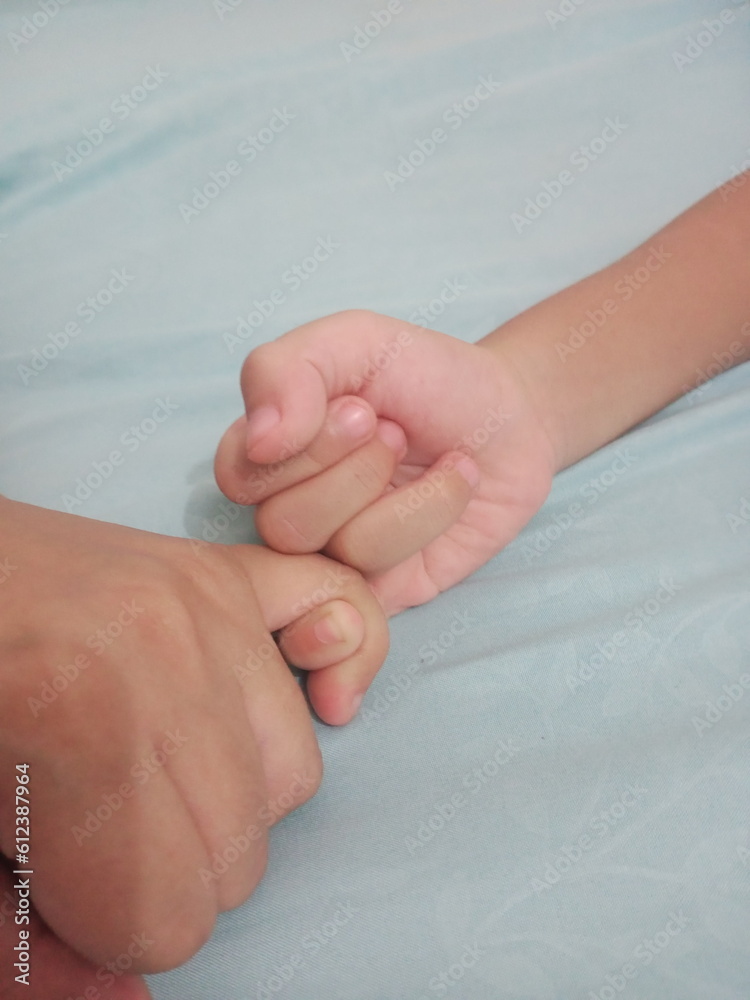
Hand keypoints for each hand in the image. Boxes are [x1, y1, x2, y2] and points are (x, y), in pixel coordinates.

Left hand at [0, 498, 386, 997]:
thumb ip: (24, 952)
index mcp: (81, 735)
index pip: (165, 918)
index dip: (111, 923)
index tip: (69, 887)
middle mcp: (167, 662)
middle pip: (239, 854)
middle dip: (172, 875)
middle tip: (107, 837)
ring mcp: (209, 606)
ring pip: (291, 771)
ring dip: (236, 800)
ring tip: (164, 772)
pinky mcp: (228, 572)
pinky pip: (342, 608)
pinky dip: (346, 659)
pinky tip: (314, 692)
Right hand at [215, 310, 556, 613]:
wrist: (512, 413)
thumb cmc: (425, 376)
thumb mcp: (352, 341)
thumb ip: (283, 370)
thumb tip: (258, 442)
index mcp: (271, 455)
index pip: (239, 476)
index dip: (305, 447)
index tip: (364, 406)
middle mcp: (294, 510)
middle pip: (282, 524)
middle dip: (356, 468)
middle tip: (398, 431)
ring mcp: (339, 555)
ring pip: (338, 550)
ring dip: (400, 491)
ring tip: (431, 454)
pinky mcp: (388, 588)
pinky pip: (385, 582)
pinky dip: (432, 515)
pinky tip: (458, 480)